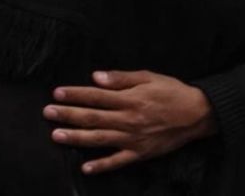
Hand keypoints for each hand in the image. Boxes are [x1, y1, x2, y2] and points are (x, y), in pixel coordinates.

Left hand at [43, 70, 216, 174]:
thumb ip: (121, 78)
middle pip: (93, 117)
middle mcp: (128, 119)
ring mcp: (133, 139)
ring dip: (76, 137)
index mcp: (130, 99)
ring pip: (99, 139)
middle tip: (47, 113)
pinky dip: (102, 165)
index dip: (75, 94)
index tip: (57, 93)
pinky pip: (118, 161)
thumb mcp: (148, 77)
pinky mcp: (140, 153)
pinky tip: (85, 167)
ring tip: (56, 135)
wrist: (197, 114)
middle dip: (68, 115)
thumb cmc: (172, 92)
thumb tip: (95, 77)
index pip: (96, 96)